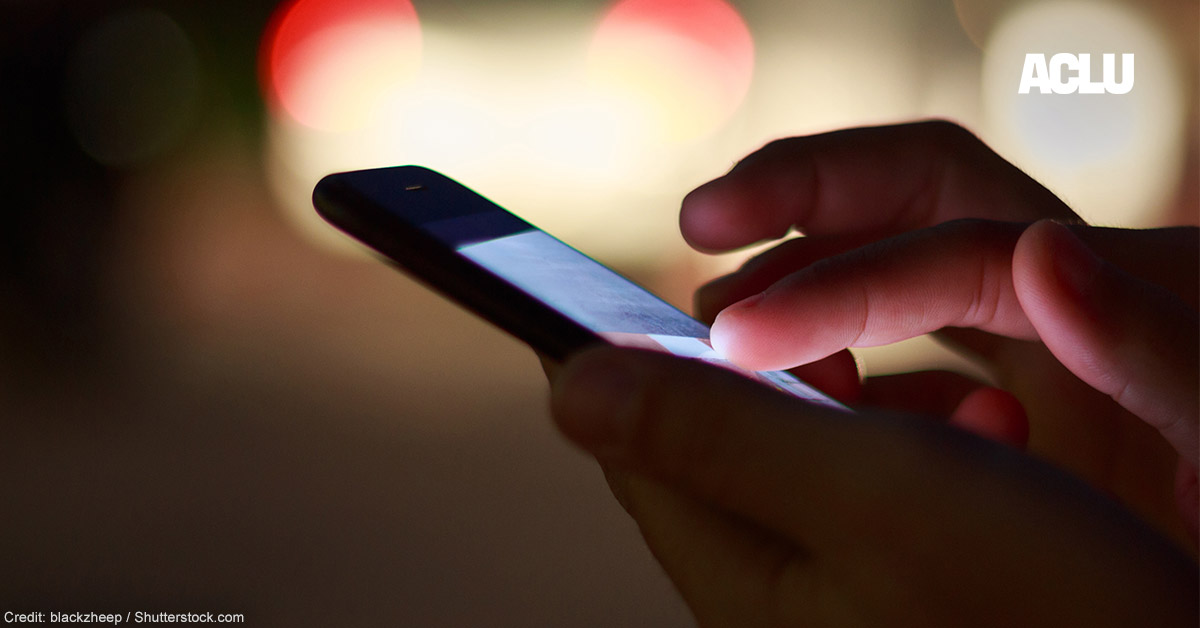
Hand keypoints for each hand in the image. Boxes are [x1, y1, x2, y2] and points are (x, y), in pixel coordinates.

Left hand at [550, 346, 1198, 626]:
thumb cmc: (1039, 608)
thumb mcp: (864, 490)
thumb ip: (715, 431)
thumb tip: (573, 386)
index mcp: (739, 577)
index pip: (640, 444)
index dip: (642, 351)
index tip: (675, 281)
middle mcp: (776, 595)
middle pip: (725, 442)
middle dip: (780, 368)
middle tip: (841, 333)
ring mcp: (843, 597)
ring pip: (813, 456)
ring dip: (867, 403)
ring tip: (964, 404)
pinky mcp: (909, 588)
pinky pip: (884, 487)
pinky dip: (925, 444)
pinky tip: (997, 437)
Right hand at [681, 121, 1197, 542]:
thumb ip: (1158, 347)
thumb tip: (1042, 252)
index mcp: (1128, 296)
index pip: (955, 251)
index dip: (837, 286)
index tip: (732, 343)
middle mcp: (1075, 294)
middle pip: (924, 183)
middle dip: (804, 187)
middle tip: (701, 224)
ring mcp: (1042, 342)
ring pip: (904, 250)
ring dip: (808, 272)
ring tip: (737, 334)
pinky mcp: (1019, 396)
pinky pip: (914, 344)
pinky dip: (852, 358)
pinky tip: (825, 410)